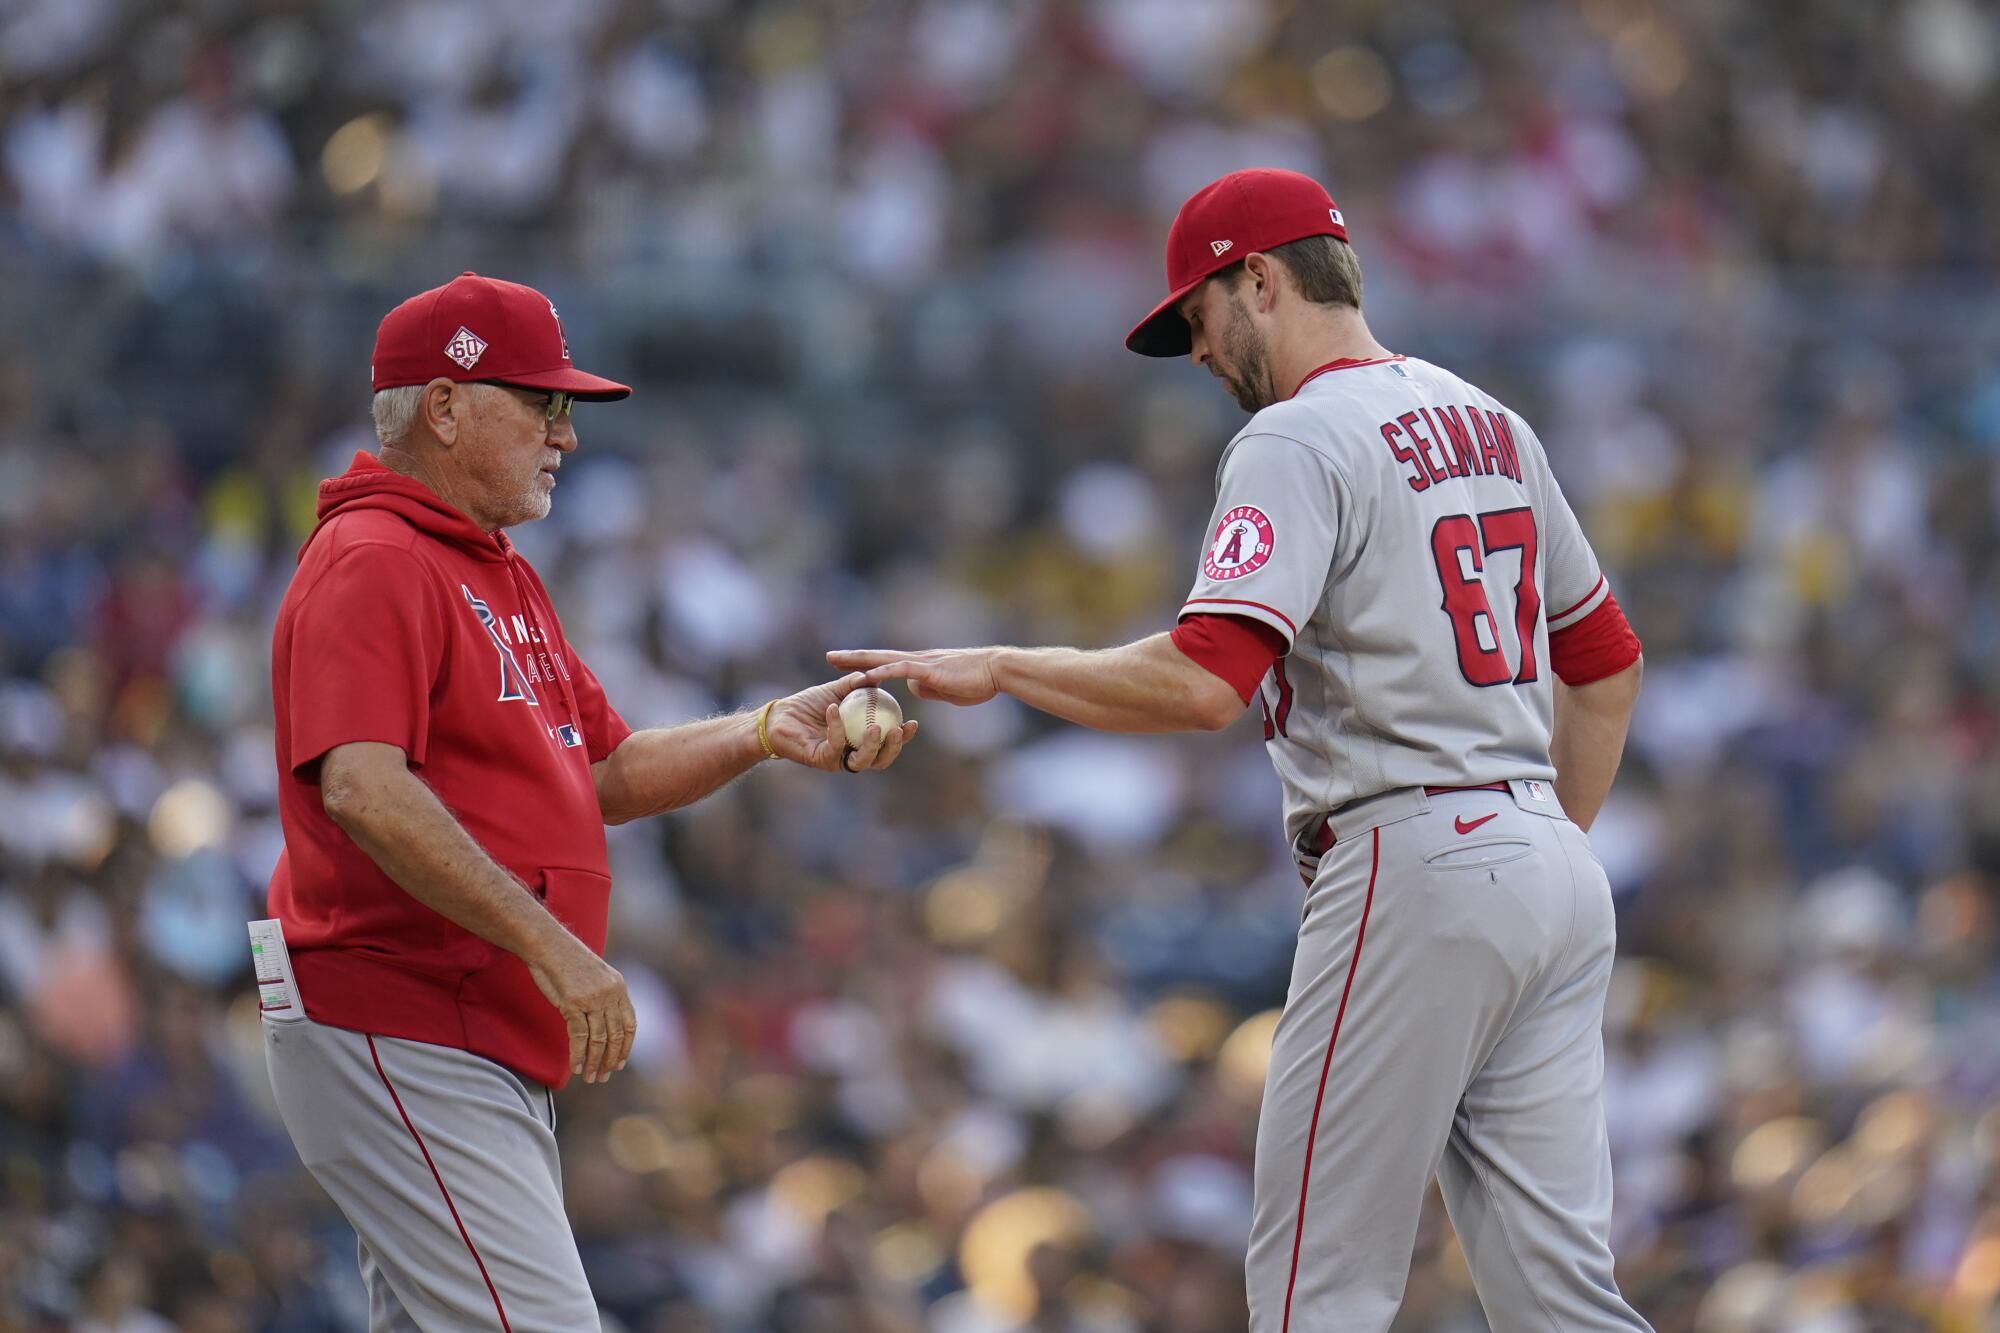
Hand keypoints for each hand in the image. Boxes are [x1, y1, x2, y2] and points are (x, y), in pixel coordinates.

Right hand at [526, 928, 635, 1083]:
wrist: (548, 945)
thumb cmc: (568, 961)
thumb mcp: (596, 976)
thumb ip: (605, 997)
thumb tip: (605, 1022)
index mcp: (619, 987)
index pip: (630, 1024)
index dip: (626, 1047)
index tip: (619, 1063)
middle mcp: (610, 994)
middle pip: (616, 1035)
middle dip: (610, 1060)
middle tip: (603, 1077)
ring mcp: (592, 999)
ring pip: (599, 1040)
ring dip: (595, 1062)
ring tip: (590, 1077)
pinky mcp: (573, 1004)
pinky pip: (579, 1037)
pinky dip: (578, 1055)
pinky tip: (576, 1067)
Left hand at [766, 671, 919, 771]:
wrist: (780, 716)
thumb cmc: (809, 705)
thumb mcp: (837, 690)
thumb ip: (857, 684)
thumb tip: (879, 674)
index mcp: (860, 742)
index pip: (887, 745)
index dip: (903, 739)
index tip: (913, 723)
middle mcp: (851, 755)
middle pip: (880, 760)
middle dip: (894, 748)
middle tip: (899, 730)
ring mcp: (836, 760)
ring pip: (861, 762)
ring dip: (872, 746)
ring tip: (877, 727)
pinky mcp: (820, 759)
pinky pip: (834, 744)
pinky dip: (836, 726)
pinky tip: (834, 708)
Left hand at [825, 648, 999, 706]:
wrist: (995, 671)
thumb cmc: (977, 681)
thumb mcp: (946, 689)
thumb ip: (928, 688)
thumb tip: (912, 690)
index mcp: (919, 666)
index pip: (886, 663)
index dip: (866, 664)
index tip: (847, 667)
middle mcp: (915, 660)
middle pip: (877, 656)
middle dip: (852, 657)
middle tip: (829, 656)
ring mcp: (920, 663)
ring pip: (882, 659)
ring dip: (858, 660)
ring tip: (835, 660)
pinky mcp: (928, 670)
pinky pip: (899, 670)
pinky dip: (881, 672)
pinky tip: (865, 676)